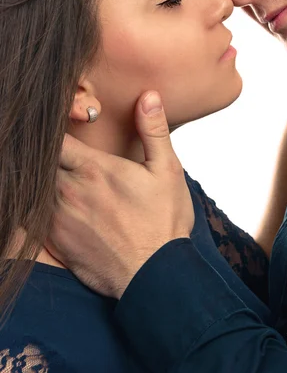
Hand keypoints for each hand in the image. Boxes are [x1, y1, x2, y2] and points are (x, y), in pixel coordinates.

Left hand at [47, 91, 193, 298]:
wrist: (153, 276)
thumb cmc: (163, 222)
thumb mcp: (167, 171)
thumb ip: (153, 131)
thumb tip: (149, 96)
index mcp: (93, 168)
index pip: (56, 136)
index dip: (55, 126)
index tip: (65, 125)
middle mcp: (69, 190)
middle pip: (42, 160)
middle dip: (48, 152)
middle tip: (64, 152)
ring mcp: (58, 216)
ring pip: (36, 185)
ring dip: (44, 177)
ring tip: (64, 176)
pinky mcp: (54, 240)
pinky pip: (33, 214)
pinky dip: (38, 204)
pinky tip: (59, 202)